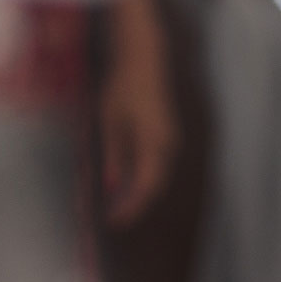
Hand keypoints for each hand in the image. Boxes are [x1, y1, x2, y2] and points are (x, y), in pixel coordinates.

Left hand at [99, 0, 177, 226]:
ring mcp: (170, 140)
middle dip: (134, 205)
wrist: (145, 59)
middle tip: (112, 219)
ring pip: (156, 176)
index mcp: (155, 143)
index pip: (146, 187)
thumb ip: (114, 156)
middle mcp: (168, 145)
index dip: (130, 208)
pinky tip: (124, 182)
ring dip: (137, 192)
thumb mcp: (110, 121)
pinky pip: (156, 164)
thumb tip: (112, 187)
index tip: (113, 222)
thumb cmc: (124, 86)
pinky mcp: (167, 135)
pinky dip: (141, 177)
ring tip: (115, 204)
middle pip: (154, 186)